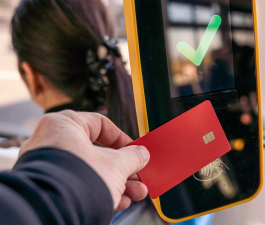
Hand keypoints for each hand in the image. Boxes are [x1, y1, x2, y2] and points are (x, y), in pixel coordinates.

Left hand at [19, 110, 149, 209]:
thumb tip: (141, 154)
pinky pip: (79, 184)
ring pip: (91, 171)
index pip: (100, 124)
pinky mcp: (48, 188)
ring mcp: (47, 167)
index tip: (136, 151)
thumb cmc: (76, 181)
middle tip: (139, 177)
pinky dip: (100, 191)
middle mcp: (51, 142)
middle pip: (98, 152)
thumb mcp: (116, 165)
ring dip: (117, 183)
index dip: (123, 139)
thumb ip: (132, 156)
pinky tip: (119, 201)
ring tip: (135, 194)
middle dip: (124, 168)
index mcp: (63, 124)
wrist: (49, 215)